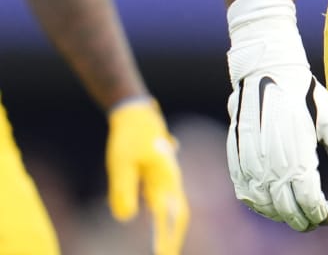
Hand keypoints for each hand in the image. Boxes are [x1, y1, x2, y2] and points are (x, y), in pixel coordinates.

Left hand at [107, 98, 188, 254]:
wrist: (137, 115)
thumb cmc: (129, 138)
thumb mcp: (120, 164)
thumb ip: (123, 190)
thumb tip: (127, 219)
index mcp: (165, 177)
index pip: (168, 214)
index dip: (167, 236)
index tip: (162, 254)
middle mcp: (171, 180)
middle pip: (179, 214)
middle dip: (175, 237)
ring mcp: (168, 179)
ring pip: (175, 209)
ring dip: (172, 229)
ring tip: (165, 247)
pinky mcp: (161, 179)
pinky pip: (168, 203)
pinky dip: (166, 218)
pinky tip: (157, 228)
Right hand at [224, 0, 327, 230]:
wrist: (266, 74)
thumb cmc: (304, 96)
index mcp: (297, 156)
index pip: (308, 200)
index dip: (318, 214)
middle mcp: (271, 165)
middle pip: (286, 209)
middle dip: (302, 220)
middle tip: (315, 220)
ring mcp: (250, 166)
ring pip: (265, 206)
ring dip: (282, 215)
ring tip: (298, 213)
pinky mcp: (236, 162)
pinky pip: (246, 196)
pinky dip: (261, 206)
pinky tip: (274, 203)